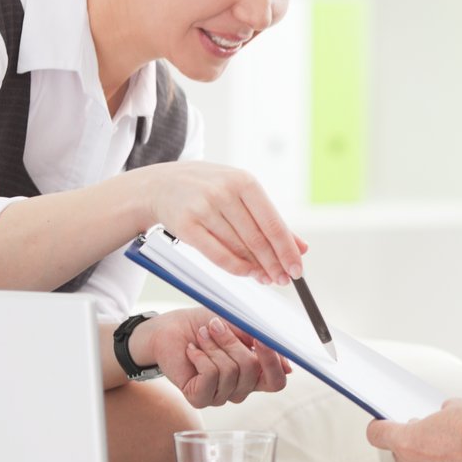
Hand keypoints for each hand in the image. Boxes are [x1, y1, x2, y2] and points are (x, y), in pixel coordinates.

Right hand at [134, 161, 307, 284]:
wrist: (160, 184)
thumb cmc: (207, 188)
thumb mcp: (240, 192)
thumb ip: (270, 219)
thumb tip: (301, 247)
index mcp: (243, 181)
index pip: (273, 222)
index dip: (287, 249)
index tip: (297, 268)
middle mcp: (224, 192)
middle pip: (257, 238)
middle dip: (274, 263)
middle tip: (283, 279)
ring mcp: (204, 208)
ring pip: (238, 248)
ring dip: (256, 268)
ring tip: (267, 278)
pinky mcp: (186, 225)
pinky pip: (217, 254)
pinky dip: (235, 267)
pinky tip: (246, 273)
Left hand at [138, 308, 290, 407]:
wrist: (171, 330)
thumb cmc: (205, 327)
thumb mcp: (239, 328)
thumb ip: (262, 345)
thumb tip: (288, 368)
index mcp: (254, 374)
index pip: (276, 381)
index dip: (272, 361)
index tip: (261, 338)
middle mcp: (239, 389)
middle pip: (252, 369)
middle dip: (232, 342)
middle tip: (215, 325)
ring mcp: (220, 396)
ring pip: (230, 371)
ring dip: (213, 346)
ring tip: (201, 336)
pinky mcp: (199, 398)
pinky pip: (210, 377)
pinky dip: (200, 356)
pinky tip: (192, 351)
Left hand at [366, 399, 461, 461]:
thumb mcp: (457, 406)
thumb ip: (440, 416)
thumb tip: (445, 417)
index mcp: (409, 441)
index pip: (378, 435)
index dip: (380, 428)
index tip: (381, 427)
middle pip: (403, 457)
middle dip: (414, 446)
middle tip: (431, 435)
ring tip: (458, 451)